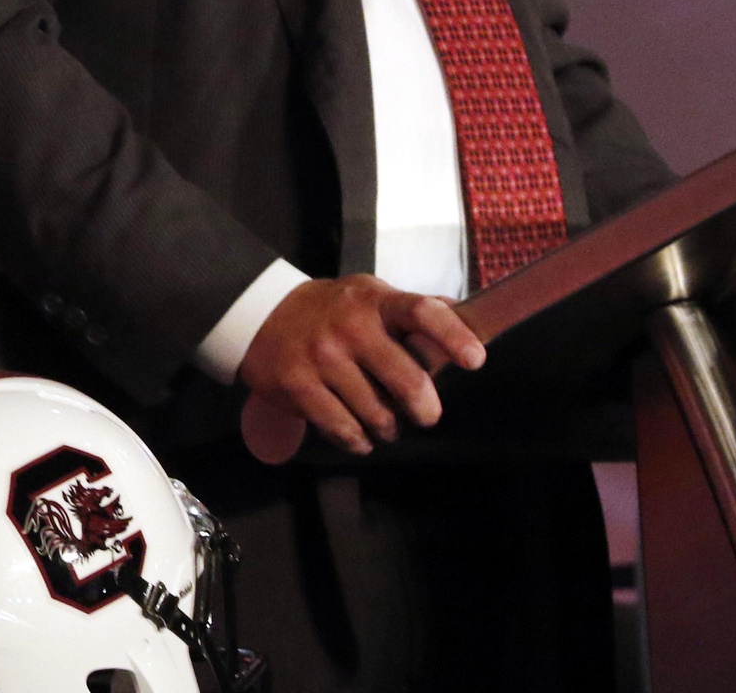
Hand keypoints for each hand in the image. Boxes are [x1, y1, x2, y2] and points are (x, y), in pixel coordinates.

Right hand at [235, 275, 486, 460]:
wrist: (260, 313)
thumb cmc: (330, 309)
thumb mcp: (369, 296)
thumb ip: (414, 309)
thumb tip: (470, 318)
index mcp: (374, 302)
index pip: (422, 313)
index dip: (453, 336)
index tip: (475, 360)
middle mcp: (349, 327)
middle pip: (408, 380)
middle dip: (425, 408)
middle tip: (424, 414)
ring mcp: (322, 358)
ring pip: (378, 414)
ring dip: (388, 427)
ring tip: (384, 422)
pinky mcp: (299, 387)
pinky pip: (344, 429)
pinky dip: (358, 440)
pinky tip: (359, 434)